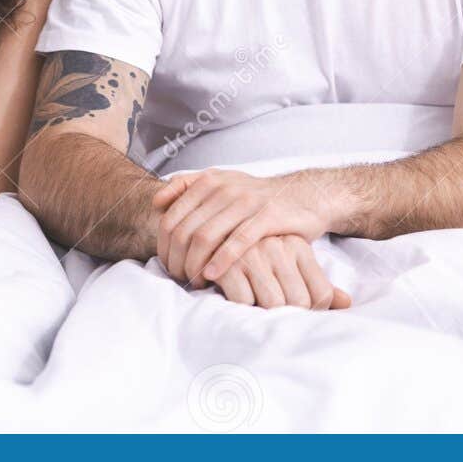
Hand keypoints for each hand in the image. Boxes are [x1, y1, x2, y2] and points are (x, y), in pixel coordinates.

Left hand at [153, 168, 332, 287]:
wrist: (304, 195)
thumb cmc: (257, 197)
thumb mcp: (223, 183)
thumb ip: (189, 186)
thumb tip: (157, 202)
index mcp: (209, 181)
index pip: (171, 216)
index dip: (163, 245)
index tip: (167, 264)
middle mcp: (225, 188)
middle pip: (184, 230)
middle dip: (176, 258)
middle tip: (178, 277)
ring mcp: (246, 201)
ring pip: (206, 236)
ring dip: (194, 263)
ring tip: (193, 280)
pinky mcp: (268, 216)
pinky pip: (238, 241)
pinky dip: (221, 260)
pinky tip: (212, 275)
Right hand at [209, 234, 350, 310]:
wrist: (219, 229)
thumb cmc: (259, 255)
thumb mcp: (293, 262)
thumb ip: (319, 284)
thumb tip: (347, 303)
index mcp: (297, 247)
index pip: (320, 295)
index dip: (310, 311)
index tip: (293, 311)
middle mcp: (279, 247)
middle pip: (299, 303)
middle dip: (284, 314)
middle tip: (270, 310)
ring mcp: (253, 253)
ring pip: (273, 304)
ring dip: (261, 309)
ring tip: (252, 299)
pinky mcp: (228, 263)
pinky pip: (245, 301)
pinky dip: (240, 304)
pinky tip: (233, 292)